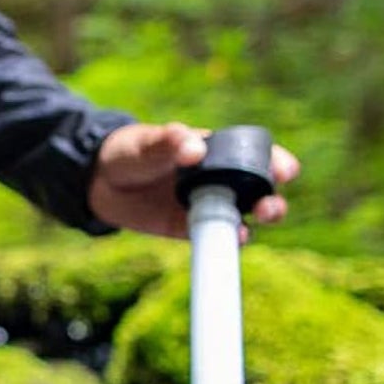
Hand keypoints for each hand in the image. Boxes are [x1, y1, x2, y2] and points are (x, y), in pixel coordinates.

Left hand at [87, 121, 299, 239]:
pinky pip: (215, 237)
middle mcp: (219, 179)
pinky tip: (233, 239)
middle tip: (268, 207)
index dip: (276, 162)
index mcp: (215, 150)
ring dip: (255, 223)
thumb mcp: (144, 144)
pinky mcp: (190, 229)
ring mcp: (207, 205)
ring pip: (243, 217)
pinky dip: (226, 240)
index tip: (284, 170)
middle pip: (258, 191)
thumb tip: (194, 148)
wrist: (99, 182)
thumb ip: (166, 143)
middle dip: (272, 200)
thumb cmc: (129, 152)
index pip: (255, 155)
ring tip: (256, 222)